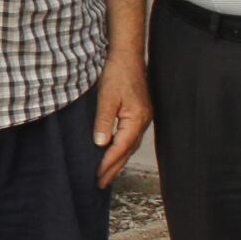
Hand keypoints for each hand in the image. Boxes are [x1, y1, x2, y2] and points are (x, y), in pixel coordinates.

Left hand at [91, 56, 151, 188]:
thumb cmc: (118, 73)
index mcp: (136, 119)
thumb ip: (104, 121)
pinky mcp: (139, 113)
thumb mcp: (107, 97)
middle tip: (101, 184)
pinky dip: (121, 148)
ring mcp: (143, 118)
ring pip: (130, 145)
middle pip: (128, 151)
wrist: (128, 55)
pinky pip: (130, 137)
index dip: (108, 163)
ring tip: (106, 174)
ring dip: (118, 161)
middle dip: (114, 168)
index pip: (121, 148)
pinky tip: (114, 152)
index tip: (97, 176)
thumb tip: (101, 144)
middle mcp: (143, 121)